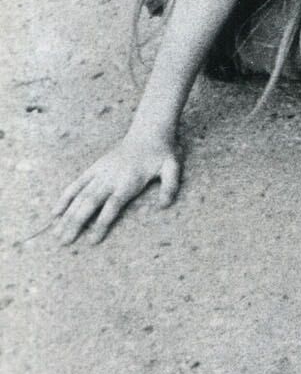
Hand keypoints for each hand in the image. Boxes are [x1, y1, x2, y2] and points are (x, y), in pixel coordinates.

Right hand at [53, 132, 181, 244]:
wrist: (148, 132)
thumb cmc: (161, 153)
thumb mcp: (172, 167)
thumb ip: (170, 185)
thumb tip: (164, 205)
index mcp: (129, 180)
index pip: (113, 205)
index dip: (102, 222)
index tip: (93, 240)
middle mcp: (111, 177)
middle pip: (90, 202)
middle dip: (76, 222)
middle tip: (64, 242)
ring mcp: (100, 172)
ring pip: (80, 195)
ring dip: (67, 214)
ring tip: (56, 233)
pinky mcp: (95, 168)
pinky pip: (77, 183)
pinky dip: (65, 197)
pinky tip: (55, 212)